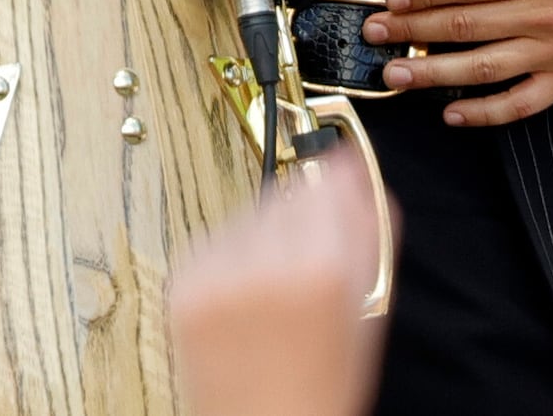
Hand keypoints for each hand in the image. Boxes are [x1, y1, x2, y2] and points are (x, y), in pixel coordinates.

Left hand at [170, 140, 391, 415]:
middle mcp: (263, 261)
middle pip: (290, 191)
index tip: (341, 165)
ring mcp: (217, 271)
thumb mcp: (365, 313)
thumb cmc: (317, 388)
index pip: (329, 177)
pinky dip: (232, 256)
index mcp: (320, 268)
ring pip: (251, 213)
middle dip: (306, 212)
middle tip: (314, 257)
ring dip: (267, 233)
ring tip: (278, 289)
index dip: (339, 171)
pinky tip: (249, 296)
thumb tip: (361, 175)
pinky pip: (215, 239)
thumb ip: (368, 234)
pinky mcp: (184, 282)